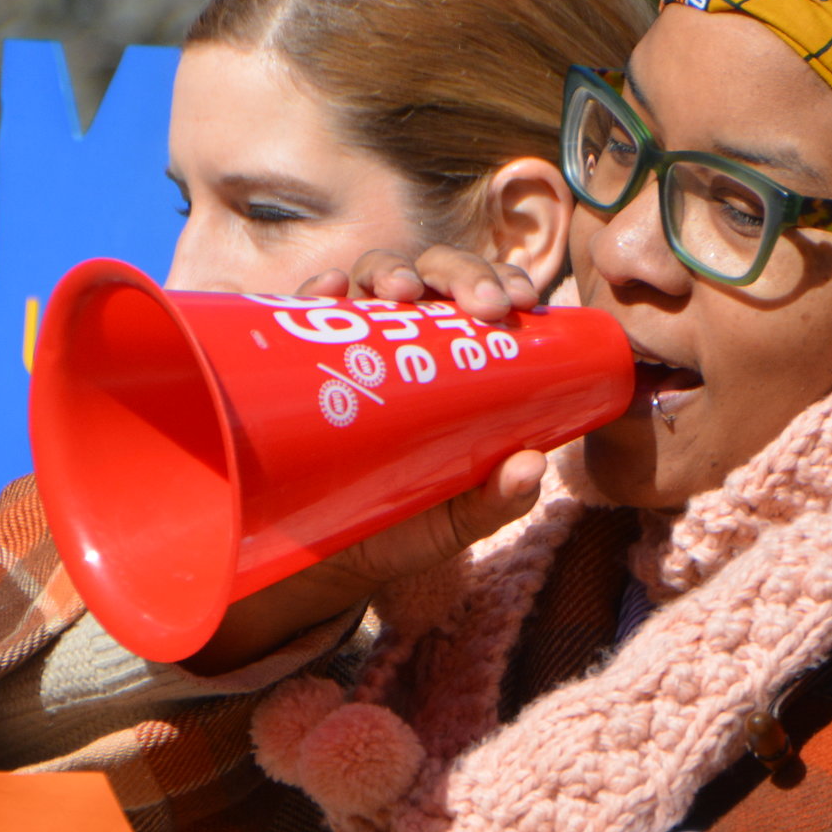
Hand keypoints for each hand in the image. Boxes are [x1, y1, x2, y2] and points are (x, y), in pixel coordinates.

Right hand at [181, 246, 548, 673]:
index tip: (519, 301)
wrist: (325, 560)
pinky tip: (331, 289)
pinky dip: (319, 288)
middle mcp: (405, 336)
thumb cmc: (404, 525)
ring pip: (374, 277)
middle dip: (461, 273)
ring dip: (392, 271)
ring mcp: (351, 342)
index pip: (483, 296)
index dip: (503, 281)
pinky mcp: (300, 359)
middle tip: (478, 304)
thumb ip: (498, 499)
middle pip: (436, 275)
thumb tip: (531, 465)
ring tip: (401, 294)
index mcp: (455, 358)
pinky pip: (303, 309)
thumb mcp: (458, 517)